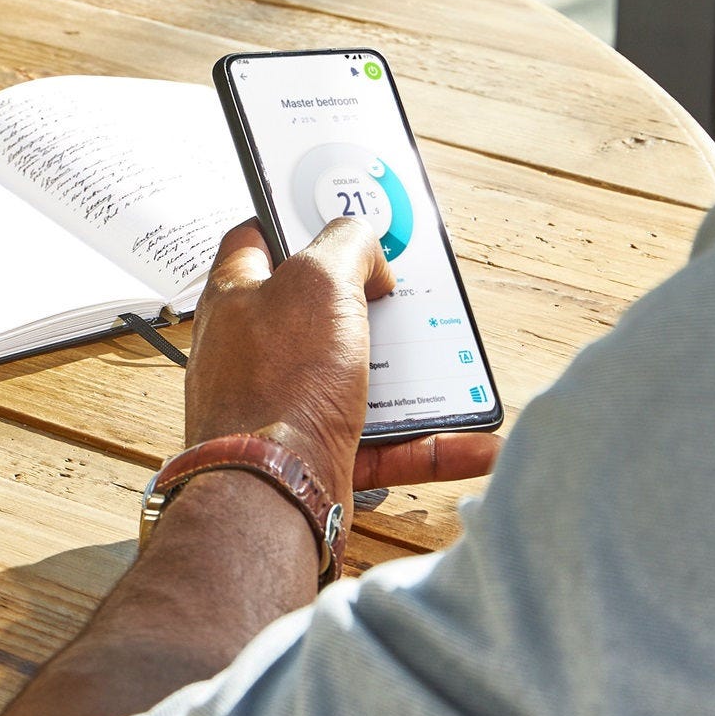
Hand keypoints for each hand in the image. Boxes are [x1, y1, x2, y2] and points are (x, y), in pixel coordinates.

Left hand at [186, 219, 501, 516]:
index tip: (340, 219)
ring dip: (412, 379)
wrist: (270, 496)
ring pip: (358, 381)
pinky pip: (384, 445)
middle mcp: (255, 352)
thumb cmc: (277, 387)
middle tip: (412, 297)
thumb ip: (347, 244)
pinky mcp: (315, 455)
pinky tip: (475, 442)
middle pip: (321, 312)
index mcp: (239, 298)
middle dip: (372, 306)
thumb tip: (366, 250)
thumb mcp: (319, 280)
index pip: (256, 239)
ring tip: (454, 366)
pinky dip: (429, 444)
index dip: (295, 221)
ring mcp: (285, 407)